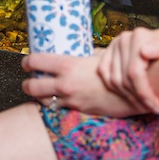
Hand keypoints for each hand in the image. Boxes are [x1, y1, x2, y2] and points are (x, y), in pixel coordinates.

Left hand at [21, 52, 146, 117]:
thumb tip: (86, 49)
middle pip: (32, 86)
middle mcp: (64, 83)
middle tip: (28, 79)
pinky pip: (58, 109)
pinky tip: (56, 100)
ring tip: (40, 91)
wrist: (132, 92)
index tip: (26, 62)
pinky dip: (53, 105)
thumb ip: (88, 53)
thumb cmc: (118, 69)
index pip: (36, 62)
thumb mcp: (100, 55)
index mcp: (67, 65)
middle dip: (27, 83)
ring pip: (42, 100)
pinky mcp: (77, 110)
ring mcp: (70, 99)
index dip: (27, 62)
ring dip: (38, 96)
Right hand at [97, 27, 158, 114]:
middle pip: (123, 79)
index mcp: (139, 36)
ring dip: (126, 98)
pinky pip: (103, 74)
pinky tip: (129, 97)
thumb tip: (144, 52)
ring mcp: (114, 44)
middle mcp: (124, 38)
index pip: (134, 73)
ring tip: (143, 105)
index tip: (157, 107)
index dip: (144, 94)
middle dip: (137, 99)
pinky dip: (114, 89)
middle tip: (152, 110)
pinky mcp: (108, 51)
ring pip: (113, 80)